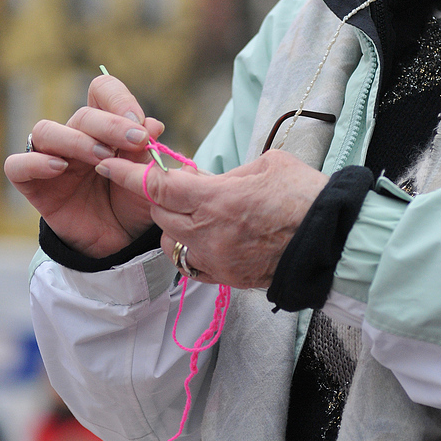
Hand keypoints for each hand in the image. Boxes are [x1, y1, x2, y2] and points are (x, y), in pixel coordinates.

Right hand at [4, 74, 165, 257]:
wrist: (119, 241)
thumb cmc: (132, 202)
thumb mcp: (147, 178)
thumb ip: (146, 153)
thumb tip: (153, 124)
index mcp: (104, 127)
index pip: (102, 91)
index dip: (119, 99)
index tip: (141, 124)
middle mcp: (75, 137)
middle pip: (82, 115)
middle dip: (111, 125)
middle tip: (137, 141)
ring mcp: (50, 158)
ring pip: (46, 131)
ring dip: (77, 140)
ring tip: (103, 158)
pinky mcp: (32, 184)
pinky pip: (17, 165)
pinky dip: (36, 163)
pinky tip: (61, 169)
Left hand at [94, 149, 329, 287]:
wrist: (334, 241)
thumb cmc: (305, 195)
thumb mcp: (266, 165)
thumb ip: (229, 174)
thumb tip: (215, 181)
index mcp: (214, 199)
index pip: (157, 184)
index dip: (128, 172)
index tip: (106, 162)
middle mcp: (207, 233)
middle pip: (160, 212)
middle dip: (158, 195)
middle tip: (172, 182)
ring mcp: (216, 260)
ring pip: (172, 241)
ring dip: (174, 224)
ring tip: (196, 212)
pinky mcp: (228, 279)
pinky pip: (193, 265)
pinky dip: (192, 250)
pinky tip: (209, 238)